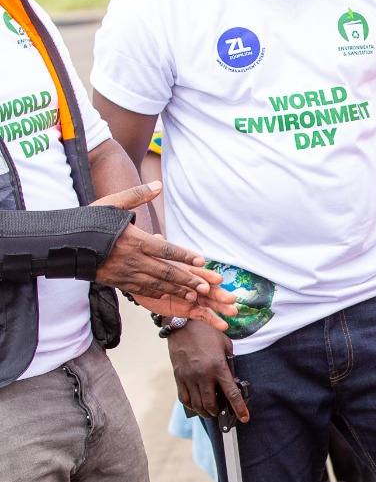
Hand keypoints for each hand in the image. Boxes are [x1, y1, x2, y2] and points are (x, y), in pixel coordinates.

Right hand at [94, 185, 235, 328]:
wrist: (63, 243)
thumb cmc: (89, 221)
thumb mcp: (112, 204)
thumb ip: (137, 195)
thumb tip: (157, 185)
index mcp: (135, 240)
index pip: (166, 250)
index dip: (185, 256)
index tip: (202, 261)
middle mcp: (133, 260)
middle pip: (166, 272)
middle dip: (188, 280)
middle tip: (206, 287)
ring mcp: (125, 274)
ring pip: (157, 284)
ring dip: (177, 290)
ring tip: (194, 295)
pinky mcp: (118, 282)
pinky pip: (142, 291)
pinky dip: (158, 294)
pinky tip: (169, 297)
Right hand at [168, 322, 248, 421]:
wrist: (183, 324)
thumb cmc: (208, 332)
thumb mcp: (225, 345)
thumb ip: (229, 363)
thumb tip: (231, 379)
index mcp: (218, 367)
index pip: (231, 394)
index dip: (239, 408)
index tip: (245, 418)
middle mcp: (203, 375)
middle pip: (212, 404)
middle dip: (219, 412)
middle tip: (222, 412)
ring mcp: (189, 377)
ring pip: (198, 404)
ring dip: (206, 412)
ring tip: (211, 411)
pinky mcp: (179, 377)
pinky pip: (184, 398)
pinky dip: (191, 406)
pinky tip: (196, 405)